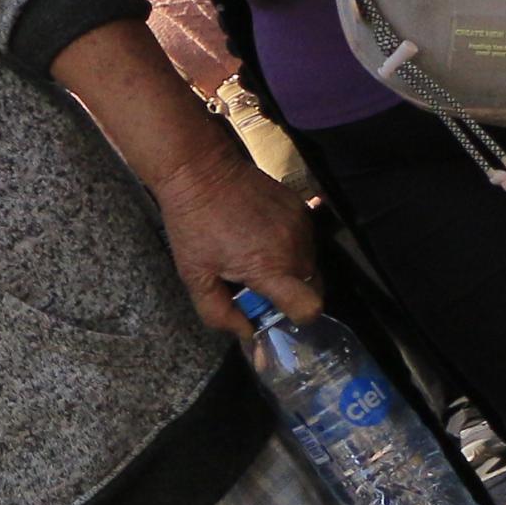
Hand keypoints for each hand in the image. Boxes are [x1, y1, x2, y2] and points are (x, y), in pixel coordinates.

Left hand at [147, 141, 320, 339]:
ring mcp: (302, 225)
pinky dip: (290, 247)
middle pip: (312, 288)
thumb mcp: (195, 275)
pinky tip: (261, 238)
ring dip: (290, 270)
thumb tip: (246, 333)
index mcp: (271, 268)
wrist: (201, 170)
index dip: (296, 317)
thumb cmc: (193, 225)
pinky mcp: (301, 207)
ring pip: (310, 264)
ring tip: (255, 257)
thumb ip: (219, 312)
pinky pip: (306, 240)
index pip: (309, 307)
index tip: (276, 313)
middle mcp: (296, 248)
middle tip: (258, 287)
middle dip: (291, 295)